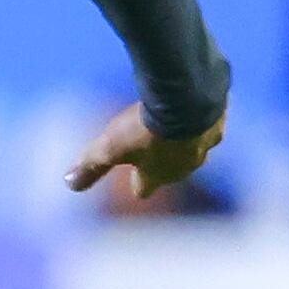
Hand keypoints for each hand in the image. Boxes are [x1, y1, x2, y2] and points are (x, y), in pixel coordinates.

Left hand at [68, 101, 224, 202]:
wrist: (188, 99)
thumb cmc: (145, 129)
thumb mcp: (109, 147)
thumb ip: (91, 165)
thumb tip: (68, 184)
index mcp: (159, 176)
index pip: (145, 188)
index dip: (137, 183)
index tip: (131, 177)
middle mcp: (186, 166)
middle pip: (172, 170)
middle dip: (161, 162)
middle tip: (150, 147)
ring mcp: (206, 144)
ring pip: (193, 147)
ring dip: (183, 139)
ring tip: (172, 125)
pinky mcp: (220, 120)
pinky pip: (209, 122)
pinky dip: (199, 116)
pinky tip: (191, 104)